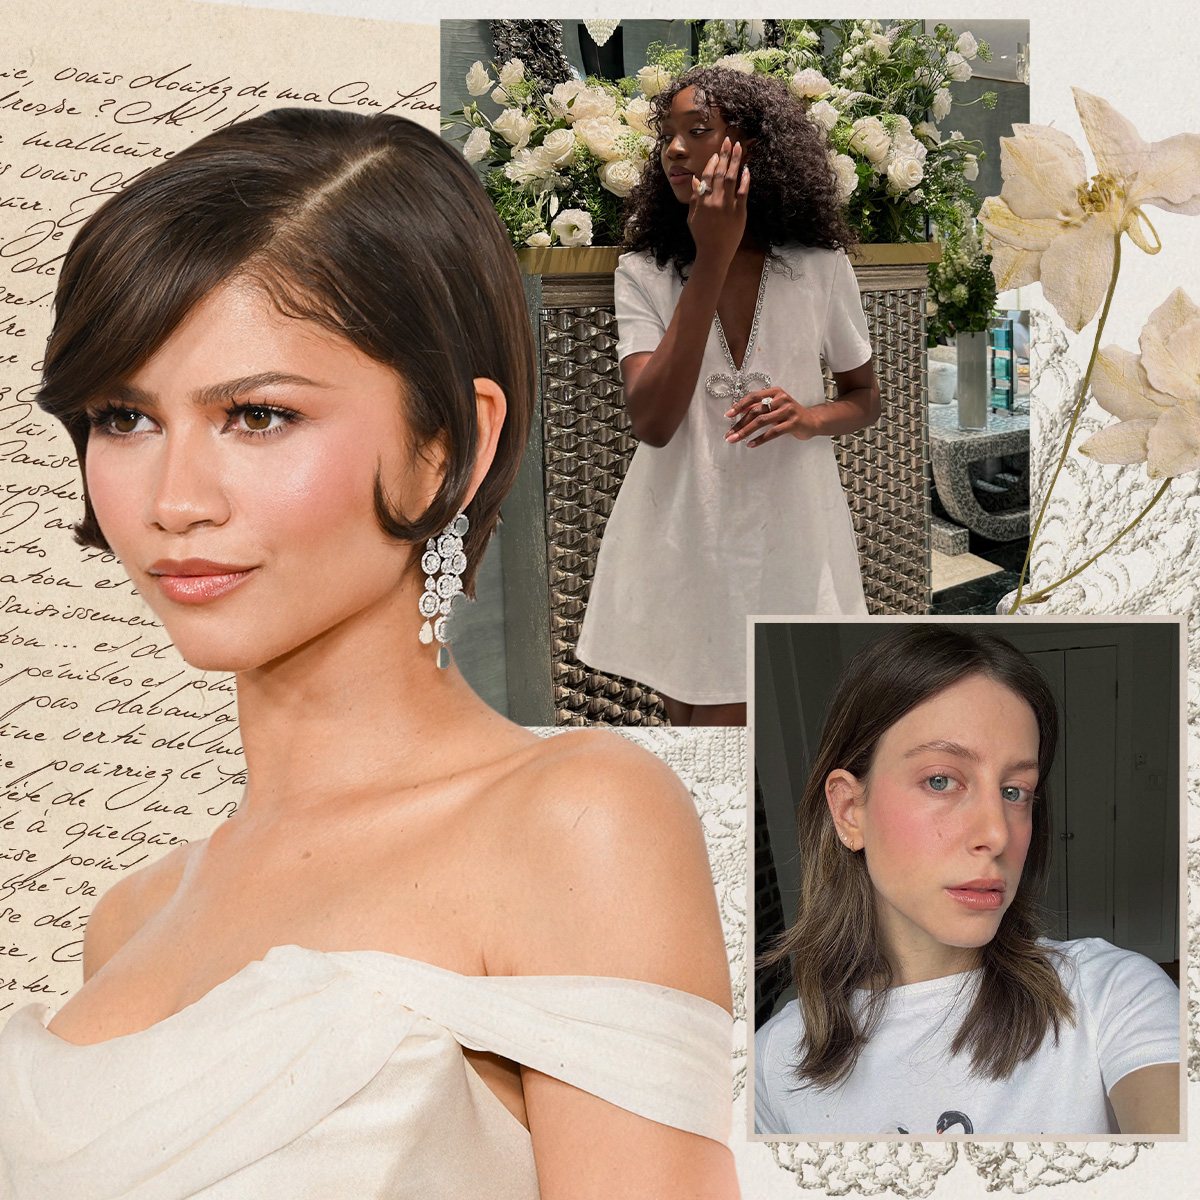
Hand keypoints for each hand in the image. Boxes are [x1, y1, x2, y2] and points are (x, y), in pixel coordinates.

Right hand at [687, 137, 749, 265]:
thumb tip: (694, 179)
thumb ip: (694, 198)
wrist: (714, 254)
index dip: (712, 163)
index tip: (716, 154)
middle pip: (720, 172)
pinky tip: (746, 169)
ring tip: (738, 147)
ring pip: (732, 177)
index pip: (707, 176)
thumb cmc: (702, 236)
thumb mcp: (692, 217)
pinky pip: (743, 191)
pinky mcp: (740, 212)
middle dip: (725, 155)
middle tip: (728, 141)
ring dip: (735, 161)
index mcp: (702, 201)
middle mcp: (715, 200)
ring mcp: (728, 205)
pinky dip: (745, 179)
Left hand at [724, 388, 814, 446]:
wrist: (812, 421)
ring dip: (745, 432)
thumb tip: (740, 411)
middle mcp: (781, 399)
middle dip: (739, 424)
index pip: (753, 397)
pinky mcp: (793, 423)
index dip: (739, 405)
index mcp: (775, 392)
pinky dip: (760, 439)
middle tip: (729, 434)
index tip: (728, 415)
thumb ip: (760, 407)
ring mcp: (788, 411)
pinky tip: (751, 444)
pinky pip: (773, 432)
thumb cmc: (790, 414)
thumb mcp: (775, 407)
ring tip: (735, 439)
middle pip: (755, 411)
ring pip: (761, 421)